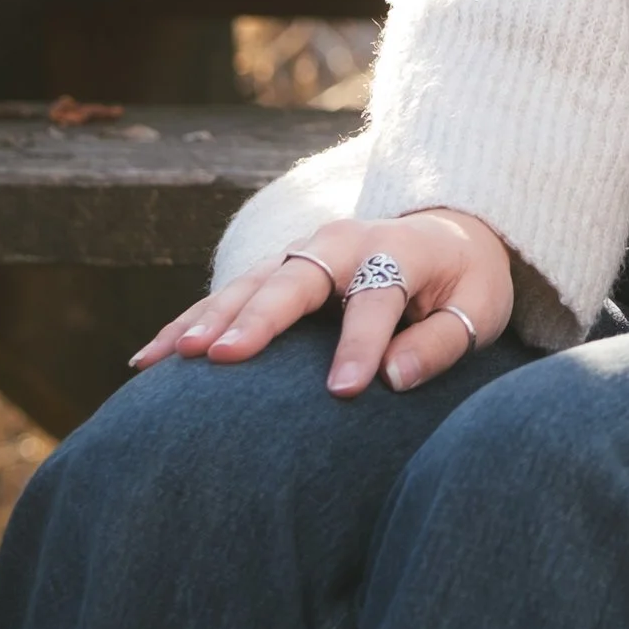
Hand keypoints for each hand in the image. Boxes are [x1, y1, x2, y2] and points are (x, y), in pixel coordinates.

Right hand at [131, 209, 514, 397]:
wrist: (448, 237)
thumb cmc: (465, 285)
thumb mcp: (479, 310)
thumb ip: (441, 344)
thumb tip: (393, 380)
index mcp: (401, 250)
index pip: (377, 298)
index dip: (361, 344)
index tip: (343, 391)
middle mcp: (345, 242)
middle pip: (298, 278)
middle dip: (259, 316)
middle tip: (223, 357)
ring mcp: (305, 252)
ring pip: (249, 284)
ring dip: (208, 319)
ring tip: (171, 360)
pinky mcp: (278, 270)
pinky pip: (226, 296)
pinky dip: (189, 323)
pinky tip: (149, 358)